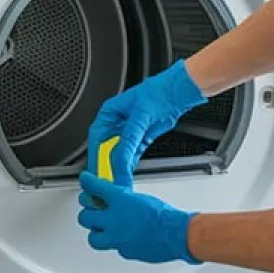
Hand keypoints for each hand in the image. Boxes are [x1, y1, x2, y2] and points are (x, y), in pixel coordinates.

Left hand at [77, 172, 200, 264]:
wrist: (176, 234)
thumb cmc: (164, 215)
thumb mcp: (141, 199)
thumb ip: (126, 201)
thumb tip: (119, 203)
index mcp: (119, 201)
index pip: (94, 187)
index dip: (87, 183)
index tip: (85, 180)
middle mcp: (114, 220)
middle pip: (85, 217)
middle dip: (87, 214)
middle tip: (91, 212)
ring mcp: (116, 238)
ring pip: (93, 238)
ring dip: (96, 233)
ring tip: (102, 231)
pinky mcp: (123, 251)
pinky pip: (113, 248)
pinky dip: (117, 244)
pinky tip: (124, 240)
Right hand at [86, 60, 206, 182]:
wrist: (178, 92)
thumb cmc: (158, 93)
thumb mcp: (140, 118)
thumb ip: (129, 141)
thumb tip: (120, 159)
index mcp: (110, 113)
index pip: (97, 139)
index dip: (95, 156)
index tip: (97, 171)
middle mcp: (117, 122)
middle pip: (106, 148)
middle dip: (107, 165)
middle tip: (108, 180)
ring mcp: (129, 131)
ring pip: (119, 153)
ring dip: (118, 166)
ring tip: (118, 180)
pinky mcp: (141, 137)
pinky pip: (131, 154)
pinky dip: (129, 164)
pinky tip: (127, 173)